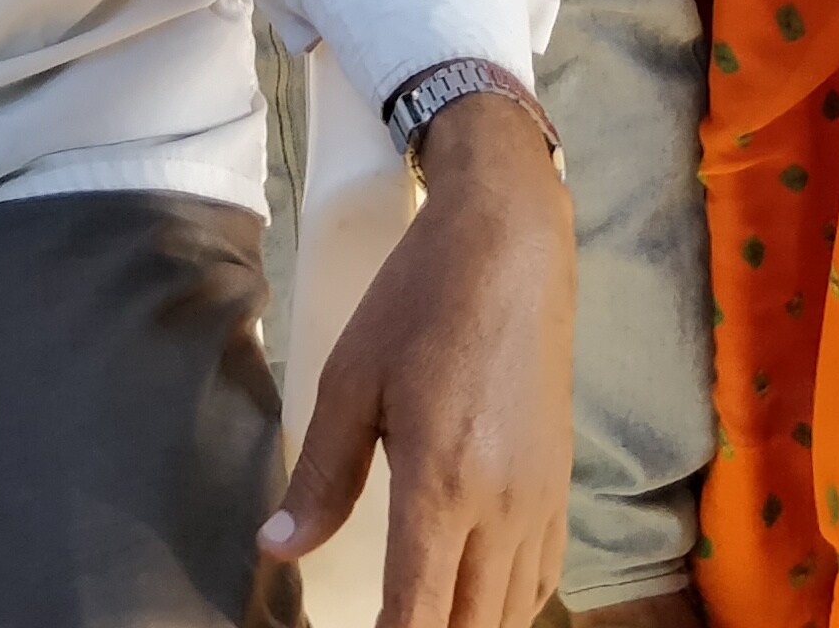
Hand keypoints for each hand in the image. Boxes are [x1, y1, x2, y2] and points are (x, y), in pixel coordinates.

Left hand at [260, 96, 574, 625]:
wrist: (510, 248)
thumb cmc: (419, 302)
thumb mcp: (350, 380)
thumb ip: (321, 475)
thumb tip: (277, 549)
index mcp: (441, 485)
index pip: (416, 612)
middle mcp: (502, 509)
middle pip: (471, 627)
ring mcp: (541, 502)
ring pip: (513, 614)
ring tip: (424, 621)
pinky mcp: (561, 487)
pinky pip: (543, 579)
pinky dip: (510, 607)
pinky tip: (478, 599)